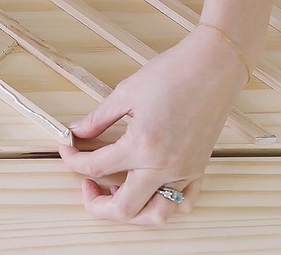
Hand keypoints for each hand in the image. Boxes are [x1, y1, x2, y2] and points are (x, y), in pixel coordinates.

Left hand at [60, 26, 247, 224]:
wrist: (214, 65)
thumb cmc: (172, 73)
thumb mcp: (125, 93)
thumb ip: (97, 119)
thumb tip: (76, 131)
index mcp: (141, 146)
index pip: (95, 167)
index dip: (72, 160)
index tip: (67, 149)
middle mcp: (164, 167)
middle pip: (123, 209)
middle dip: (97, 204)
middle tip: (86, 186)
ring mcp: (185, 171)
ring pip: (156, 215)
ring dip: (132, 212)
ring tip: (117, 192)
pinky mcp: (199, 168)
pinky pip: (184, 203)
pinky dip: (165, 204)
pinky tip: (149, 189)